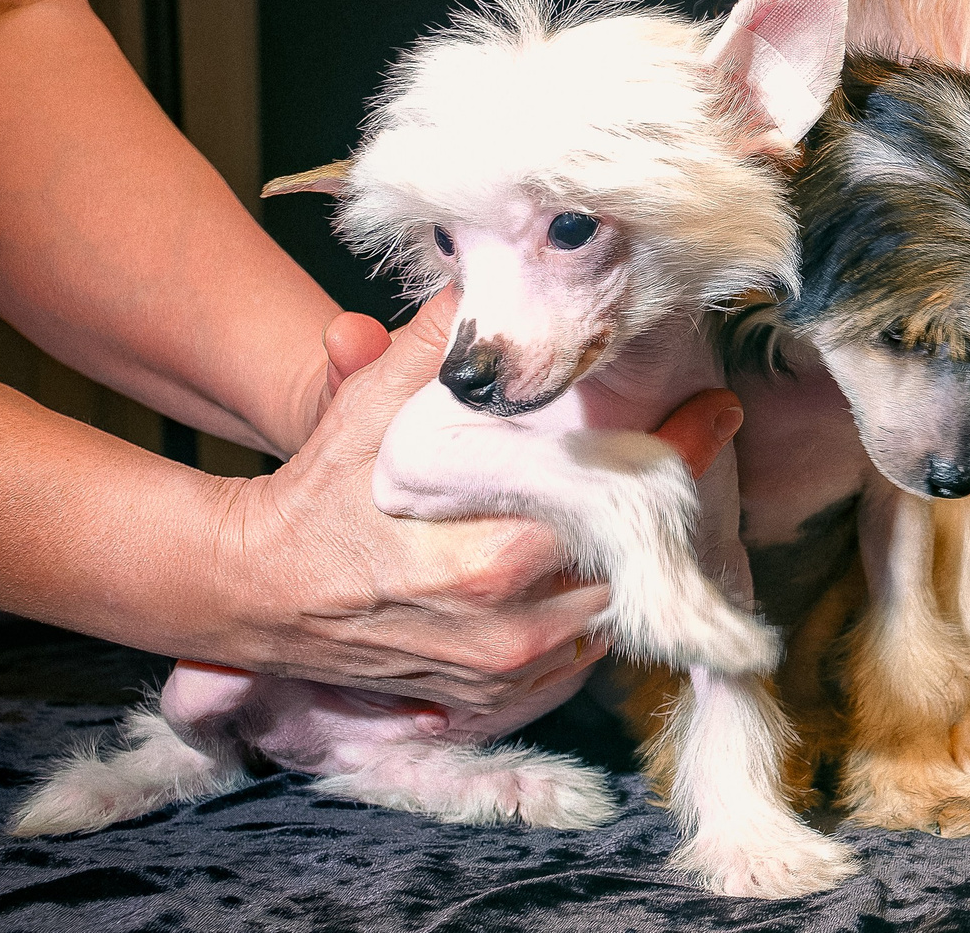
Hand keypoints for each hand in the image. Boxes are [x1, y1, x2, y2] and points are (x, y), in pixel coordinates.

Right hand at [205, 292, 741, 710]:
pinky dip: (589, 613)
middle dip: (658, 506)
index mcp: (501, 555)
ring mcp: (506, 669)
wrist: (251, 589)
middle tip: (682, 452)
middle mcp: (515, 623)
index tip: (718, 408)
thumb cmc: (319, 489)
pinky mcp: (490, 697)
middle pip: (634, 562)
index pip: (627, 498)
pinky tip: (588, 567)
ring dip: (627, 564)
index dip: (683, 447)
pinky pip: (576, 656)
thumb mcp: (377, 404)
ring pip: (612, 613)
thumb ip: (447, 342)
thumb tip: (498, 272)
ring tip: (637, 510)